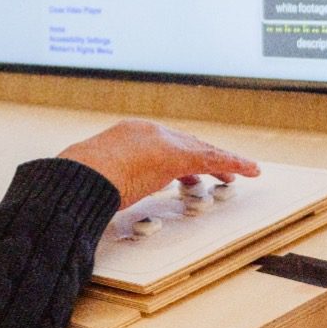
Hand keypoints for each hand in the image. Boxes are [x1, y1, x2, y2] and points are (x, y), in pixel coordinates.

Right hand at [58, 119, 259, 209]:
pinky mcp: (176, 155)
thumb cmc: (79, 184)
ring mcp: (161, 141)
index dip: (181, 158)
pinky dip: (231, 162)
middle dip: (206, 158)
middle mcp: (147, 132)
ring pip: (202, 150)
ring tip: (241, 171)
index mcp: (127, 135)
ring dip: (222, 161)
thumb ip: (109, 182)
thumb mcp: (96, 179)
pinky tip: (247, 169)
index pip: (163, 143)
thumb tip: (107, 195)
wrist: (78, 178)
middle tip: (222, 171)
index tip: (188, 172)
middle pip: (186, 143)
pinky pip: (211, 158)